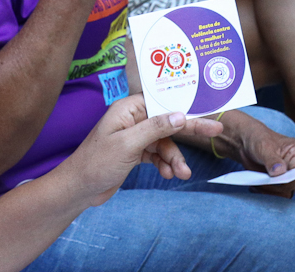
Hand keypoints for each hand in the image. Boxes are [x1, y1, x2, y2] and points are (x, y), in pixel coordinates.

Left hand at [62, 94, 222, 206]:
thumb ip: (155, 128)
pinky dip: (165, 164)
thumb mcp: (127, 144)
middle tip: (215, 132)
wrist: (78, 190)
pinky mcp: (135, 152)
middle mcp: (133, 119)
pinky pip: (157, 154)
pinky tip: (168, 174)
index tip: (209, 115)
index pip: (164, 104)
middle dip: (189, 132)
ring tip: (181, 173)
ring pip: (165, 143)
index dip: (187, 109)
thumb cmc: (96, 163)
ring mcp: (135, 136)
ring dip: (174, 157)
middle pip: (168, 122)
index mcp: (129, 109)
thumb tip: (181, 115)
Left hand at [213, 110, 294, 196]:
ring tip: (257, 184)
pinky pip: (276, 193)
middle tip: (262, 182)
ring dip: (270, 191)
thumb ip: (272, 160)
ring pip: (284, 191)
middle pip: (292, 184)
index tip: (275, 180)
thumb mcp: (264, 147)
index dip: (289, 179)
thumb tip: (280, 172)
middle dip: (276, 186)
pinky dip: (266, 192)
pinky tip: (256, 186)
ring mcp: (287, 174)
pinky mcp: (278, 182)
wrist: (246, 143)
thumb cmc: (257, 139)